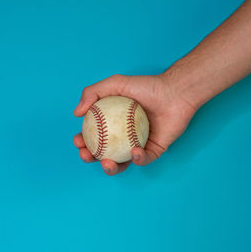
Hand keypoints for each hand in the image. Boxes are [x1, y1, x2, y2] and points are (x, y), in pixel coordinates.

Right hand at [73, 74, 197, 174]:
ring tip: (107, 162)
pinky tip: (134, 152)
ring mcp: (139, 145)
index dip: (83, 142)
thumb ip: (92, 93)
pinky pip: (144, 159)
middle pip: (103, 153)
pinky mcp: (154, 151)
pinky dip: (137, 158)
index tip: (78, 140)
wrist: (174, 92)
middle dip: (91, 159)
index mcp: (113, 124)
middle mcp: (124, 136)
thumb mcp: (115, 83)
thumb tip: (76, 114)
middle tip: (87, 155)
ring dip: (111, 168)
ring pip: (122, 163)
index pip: (94, 136)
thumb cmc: (147, 86)